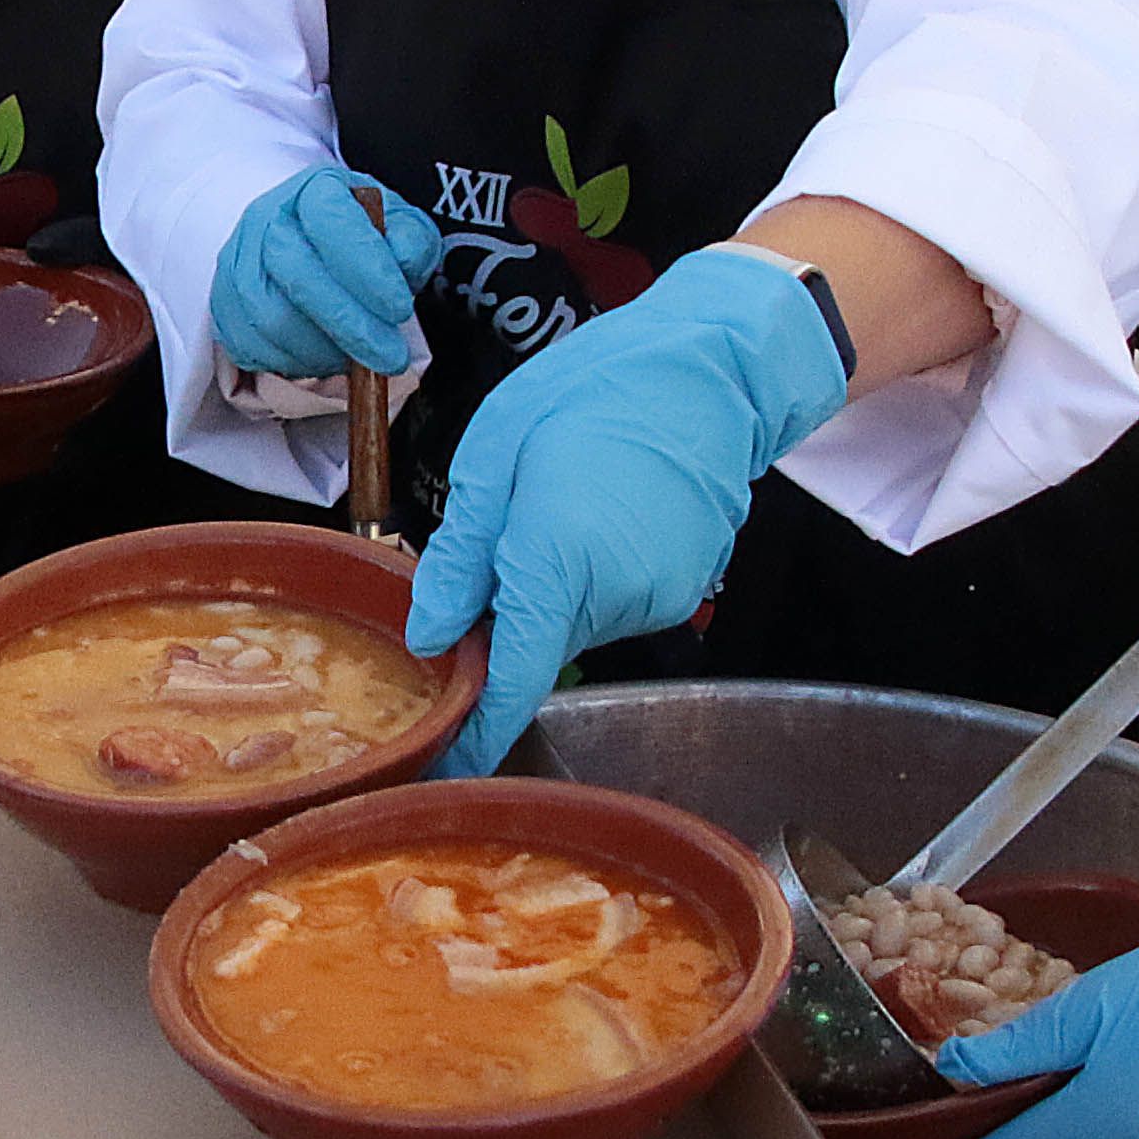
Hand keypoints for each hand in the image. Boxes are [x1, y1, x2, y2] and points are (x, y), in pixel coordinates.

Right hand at [209, 166, 438, 378]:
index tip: (399, 309)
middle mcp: (266, 220)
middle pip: (296, 275)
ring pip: (271, 318)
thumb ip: (411, 241)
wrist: (305, 239)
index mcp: (314, 190)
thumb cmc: (358, 237)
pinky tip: (321, 358)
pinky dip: (291, 364)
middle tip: (389, 358)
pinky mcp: (222, 304)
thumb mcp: (399, 226)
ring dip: (321, 351)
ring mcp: (237, 262)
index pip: (332, 224)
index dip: (366, 271)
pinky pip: (250, 346)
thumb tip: (403, 264)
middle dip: (349, 325)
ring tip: (356, 360)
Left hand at [410, 246, 843, 776]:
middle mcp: (614, 596)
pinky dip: (593, 575)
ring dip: (551, 589)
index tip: (440, 771)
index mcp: (554, 561)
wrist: (711, 367)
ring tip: (555, 506)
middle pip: (534, 646)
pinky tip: (598, 511)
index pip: (508, 681)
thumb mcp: (495, 454)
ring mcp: (658, 597)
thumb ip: (460, 557)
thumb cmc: (594, 389)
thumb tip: (427, 635)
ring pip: (574, 623)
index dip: (473, 734)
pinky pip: (615, 602)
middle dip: (502, 622)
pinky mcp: (684, 588)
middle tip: (491, 550)